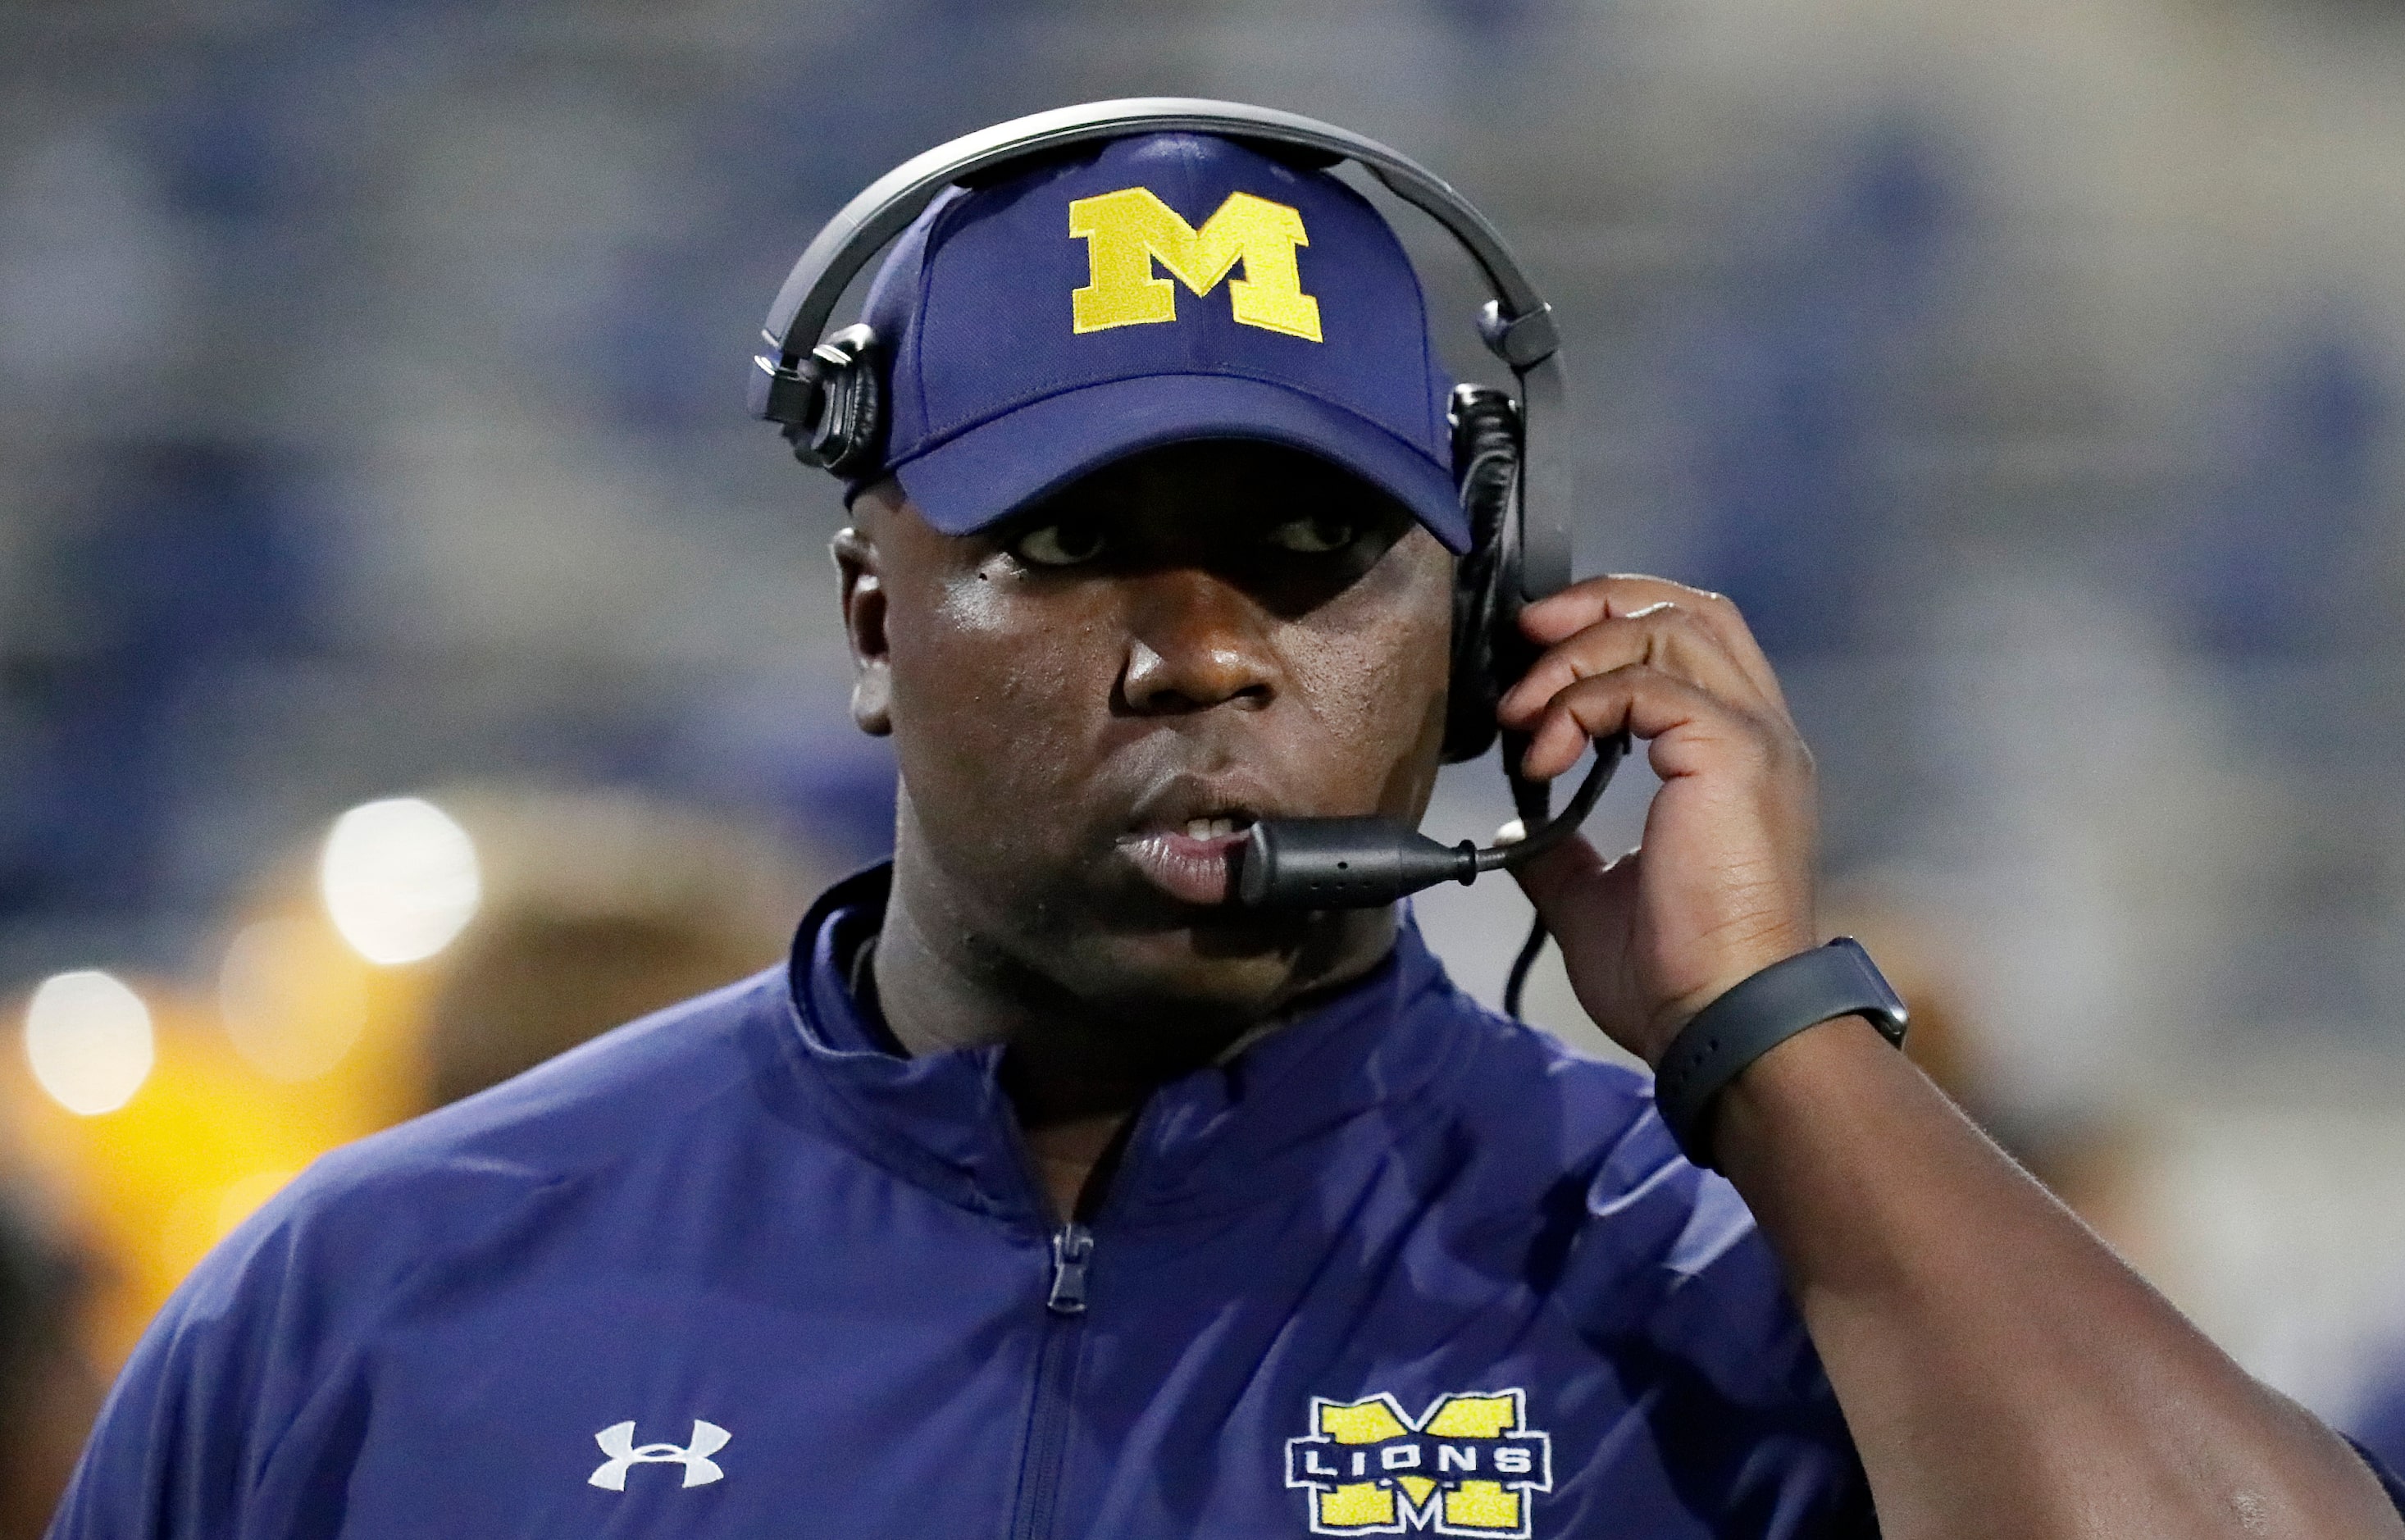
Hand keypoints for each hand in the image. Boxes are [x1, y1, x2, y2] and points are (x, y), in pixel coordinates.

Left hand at [1496, 576, 1817, 1064]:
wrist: (1722, 1022)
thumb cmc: (1678, 978)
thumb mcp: (1597, 900)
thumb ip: (1563, 851)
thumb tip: (1517, 828)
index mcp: (1739, 759)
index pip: (1694, 640)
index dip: (1614, 624)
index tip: (1537, 657)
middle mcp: (1760, 733)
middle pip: (1688, 608)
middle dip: (1597, 604)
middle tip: (1525, 636)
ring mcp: (1753, 738)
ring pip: (1667, 626)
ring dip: (1576, 654)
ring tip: (1522, 711)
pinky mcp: (1732, 753)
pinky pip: (1646, 683)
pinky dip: (1581, 703)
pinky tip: (1544, 757)